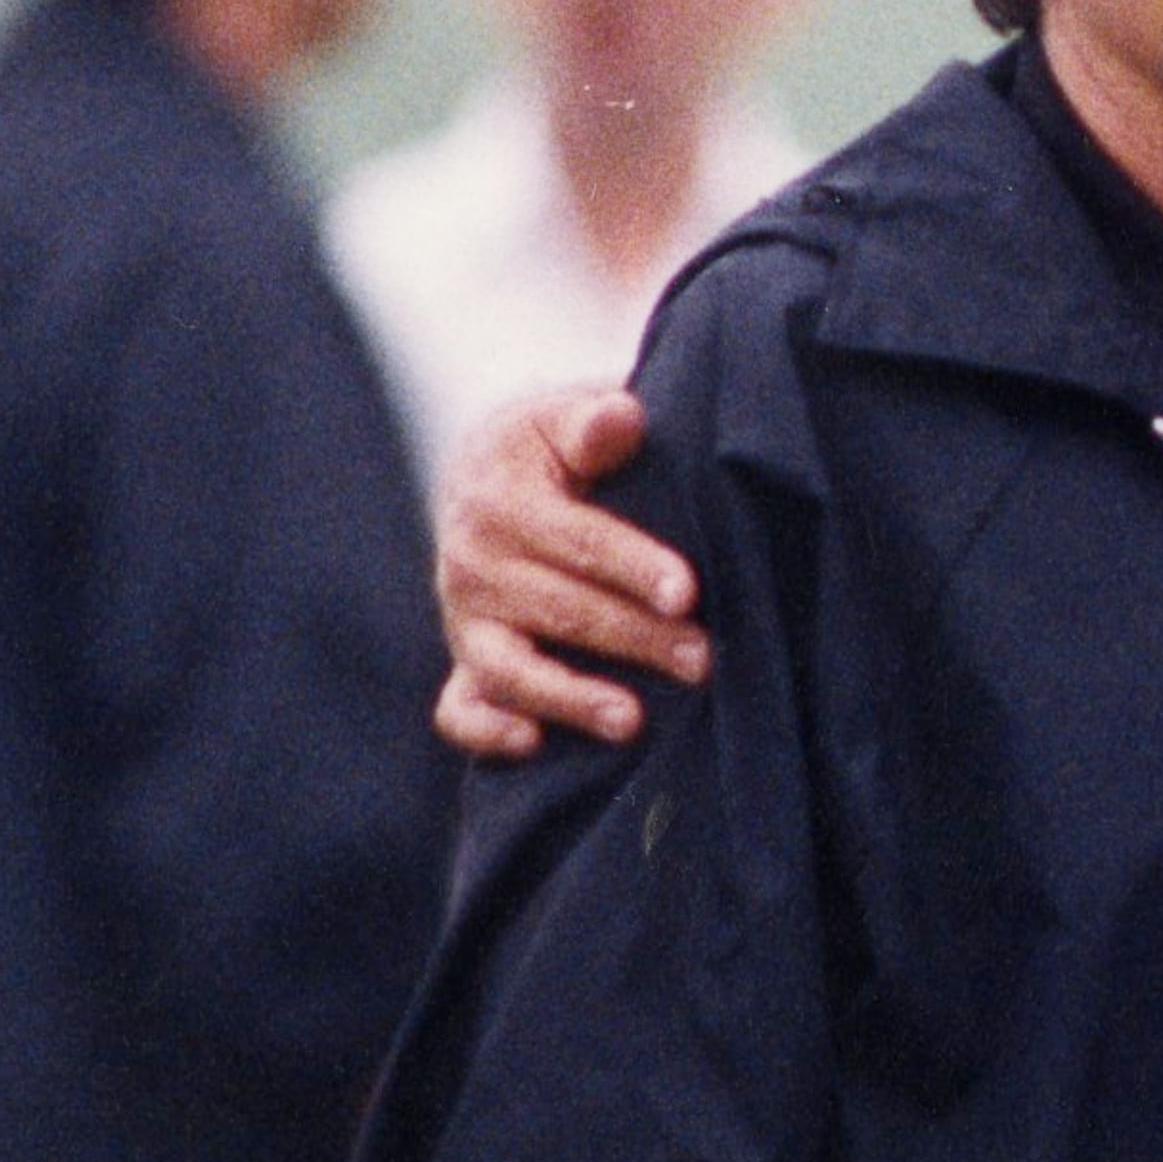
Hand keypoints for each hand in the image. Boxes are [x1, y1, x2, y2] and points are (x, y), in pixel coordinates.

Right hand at [435, 390, 712, 762]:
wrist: (483, 478)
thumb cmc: (548, 451)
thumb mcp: (562, 420)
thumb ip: (593, 423)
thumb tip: (623, 417)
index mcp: (499, 498)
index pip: (577, 539)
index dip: (632, 566)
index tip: (685, 591)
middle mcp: (472, 563)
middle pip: (559, 609)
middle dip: (633, 638)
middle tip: (701, 660)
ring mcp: (466, 621)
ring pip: (511, 668)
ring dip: (570, 698)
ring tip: (632, 721)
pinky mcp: (466, 664)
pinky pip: (460, 710)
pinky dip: (487, 731)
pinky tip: (533, 744)